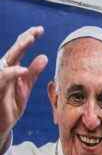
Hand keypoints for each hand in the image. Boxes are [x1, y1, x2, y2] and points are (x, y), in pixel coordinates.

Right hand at [0, 26, 47, 149]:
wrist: (0, 125)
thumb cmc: (10, 105)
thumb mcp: (25, 88)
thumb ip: (33, 73)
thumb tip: (44, 56)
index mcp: (11, 69)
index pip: (18, 49)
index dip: (27, 38)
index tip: (40, 29)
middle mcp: (2, 71)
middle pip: (13, 52)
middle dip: (23, 40)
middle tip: (35, 31)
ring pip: (5, 62)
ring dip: (17, 50)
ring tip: (29, 41)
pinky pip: (2, 80)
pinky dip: (11, 74)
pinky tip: (22, 69)